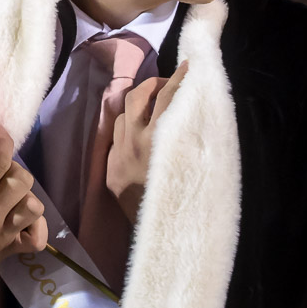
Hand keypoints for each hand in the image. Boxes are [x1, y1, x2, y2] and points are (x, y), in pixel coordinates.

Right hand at [0, 125, 47, 267]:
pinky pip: (36, 241)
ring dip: (26, 197)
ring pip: (33, 206)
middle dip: (14, 169)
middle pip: (21, 179)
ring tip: (12, 197)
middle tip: (1, 171)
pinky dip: (35, 229)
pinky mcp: (7, 251)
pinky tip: (21, 222)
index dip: (2, 140)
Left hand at [106, 61, 188, 222]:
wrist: (161, 239)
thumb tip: (197, 109)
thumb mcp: (197, 165)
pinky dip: (128, 127)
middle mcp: (135, 144)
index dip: (180, 78)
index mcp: (162, 142)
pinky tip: (139, 132)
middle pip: (139, 96)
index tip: (189, 68)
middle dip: (155, 83)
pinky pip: (115, 137)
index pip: (169, 96)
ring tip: (154, 105)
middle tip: (169, 82)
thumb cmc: (188, 202)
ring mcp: (118, 157)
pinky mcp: (109, 170)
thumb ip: (193, 136)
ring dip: (139, 105)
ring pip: (123, 114)